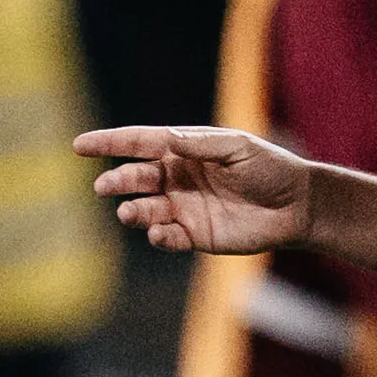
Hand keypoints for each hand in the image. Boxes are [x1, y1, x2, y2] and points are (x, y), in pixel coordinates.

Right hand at [74, 124, 313, 254]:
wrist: (296, 205)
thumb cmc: (269, 167)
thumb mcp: (236, 146)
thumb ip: (198, 144)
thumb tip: (163, 139)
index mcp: (183, 150)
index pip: (139, 144)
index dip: (109, 143)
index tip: (80, 146)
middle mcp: (177, 178)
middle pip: (136, 178)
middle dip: (118, 181)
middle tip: (105, 186)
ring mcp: (183, 208)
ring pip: (145, 210)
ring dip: (134, 211)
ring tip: (130, 213)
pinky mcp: (194, 235)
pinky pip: (167, 238)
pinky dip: (159, 237)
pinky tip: (160, 233)